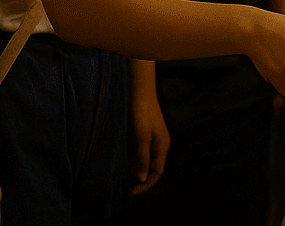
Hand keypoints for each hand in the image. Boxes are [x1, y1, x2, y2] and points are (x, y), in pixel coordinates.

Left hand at [128, 67, 169, 194]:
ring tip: (122, 180)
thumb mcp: (141, 136)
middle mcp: (160, 145)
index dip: (145, 185)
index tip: (131, 193)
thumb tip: (141, 178)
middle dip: (141, 181)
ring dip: (137, 172)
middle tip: (126, 190)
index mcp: (162, 147)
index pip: (156, 173)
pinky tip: (124, 164)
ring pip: (146, 162)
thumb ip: (142, 157)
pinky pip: (141, 154)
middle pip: (152, 169)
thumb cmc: (141, 112)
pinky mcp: (146, 134)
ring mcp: (153, 139)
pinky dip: (134, 162)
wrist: (140, 90)